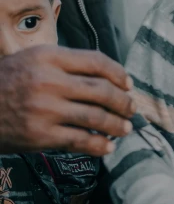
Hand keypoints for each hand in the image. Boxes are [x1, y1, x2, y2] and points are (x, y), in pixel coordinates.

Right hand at [0, 46, 135, 155]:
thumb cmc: (6, 82)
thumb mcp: (31, 59)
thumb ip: (64, 64)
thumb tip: (105, 77)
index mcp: (49, 57)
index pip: (97, 62)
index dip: (119, 74)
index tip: (128, 84)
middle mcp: (49, 80)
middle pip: (101, 90)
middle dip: (123, 102)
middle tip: (131, 109)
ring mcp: (45, 109)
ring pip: (95, 117)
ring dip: (116, 125)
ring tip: (124, 129)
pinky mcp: (40, 135)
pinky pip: (79, 140)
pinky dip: (98, 145)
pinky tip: (107, 147)